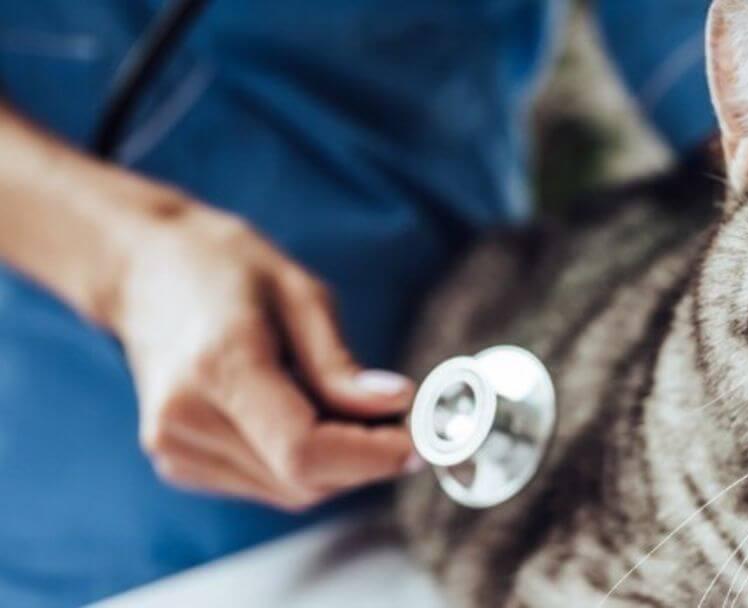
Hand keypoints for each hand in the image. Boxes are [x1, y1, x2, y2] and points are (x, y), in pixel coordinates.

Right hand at [112, 199, 418, 510]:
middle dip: (364, 460)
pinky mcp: (177, 462)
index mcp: (218, 366)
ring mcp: (174, 447)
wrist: (143, 271)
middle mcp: (186, 419)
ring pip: (288, 491)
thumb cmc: (223, 267)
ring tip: (350, 409)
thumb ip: (341, 365)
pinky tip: (305, 416)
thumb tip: (395, 406)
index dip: (370, 456)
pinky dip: (302, 463)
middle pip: (302, 480)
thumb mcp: (299, 292)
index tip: (418, 441)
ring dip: (337, 464)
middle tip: (399, 421)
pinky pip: (264, 483)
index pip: (303, 450)